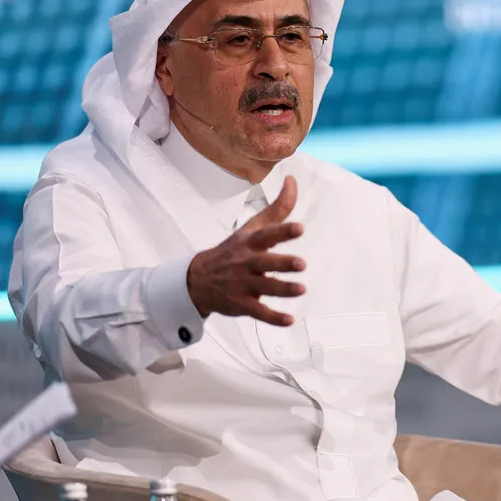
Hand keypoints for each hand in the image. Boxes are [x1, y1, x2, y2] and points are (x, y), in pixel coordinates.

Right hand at [187, 176, 304, 325]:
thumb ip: (277, 208)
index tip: (300, 228)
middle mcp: (245, 262)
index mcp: (250, 242)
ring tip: (302, 289)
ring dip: (283, 289)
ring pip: (264, 288)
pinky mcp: (241, 304)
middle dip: (282, 263)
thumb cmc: (234, 250)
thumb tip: (293, 180)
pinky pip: (258, 312)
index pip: (267, 234)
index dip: (283, 231)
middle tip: (302, 264)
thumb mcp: (252, 227)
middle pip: (265, 262)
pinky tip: (290, 320)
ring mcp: (242, 284)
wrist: (197, 279)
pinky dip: (273, 318)